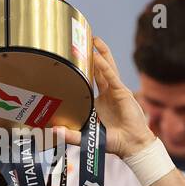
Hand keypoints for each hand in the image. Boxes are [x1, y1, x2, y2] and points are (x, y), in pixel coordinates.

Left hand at [61, 36, 155, 158]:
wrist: (131, 146)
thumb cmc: (112, 141)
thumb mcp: (86, 137)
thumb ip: (70, 134)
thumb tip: (53, 132)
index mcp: (99, 101)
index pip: (90, 81)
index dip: (83, 70)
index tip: (72, 60)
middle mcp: (108, 94)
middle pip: (99, 70)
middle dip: (92, 55)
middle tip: (83, 42)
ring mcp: (116, 91)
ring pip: (107, 68)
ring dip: (101, 53)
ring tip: (94, 39)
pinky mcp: (122, 93)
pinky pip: (111, 77)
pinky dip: (105, 66)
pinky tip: (98, 56)